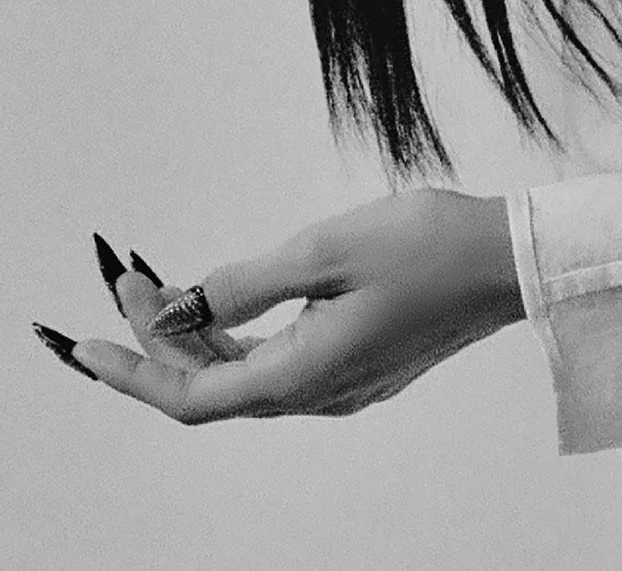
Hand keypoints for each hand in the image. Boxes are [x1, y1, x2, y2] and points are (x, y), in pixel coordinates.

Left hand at [68, 189, 523, 422]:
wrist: (513, 262)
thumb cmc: (429, 247)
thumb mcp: (327, 250)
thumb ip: (246, 284)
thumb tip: (181, 309)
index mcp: (302, 376)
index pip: (189, 397)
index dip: (131, 372)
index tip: (86, 342)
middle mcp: (317, 396)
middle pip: (212, 389)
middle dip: (158, 343)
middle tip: (127, 283)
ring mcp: (343, 385)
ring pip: (245, 379)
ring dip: (197, 342)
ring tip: (165, 289)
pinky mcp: (362, 365)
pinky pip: (279, 365)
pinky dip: (239, 340)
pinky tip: (231, 307)